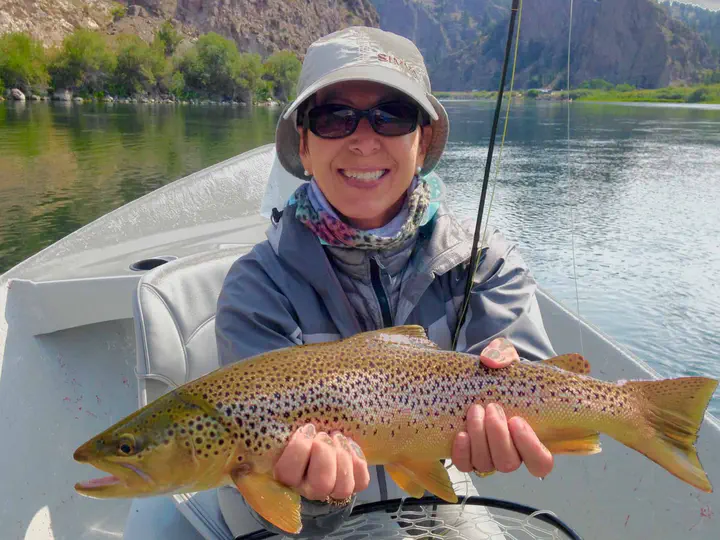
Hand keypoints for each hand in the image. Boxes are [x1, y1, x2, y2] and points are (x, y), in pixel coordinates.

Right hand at [274, 424, 370, 500]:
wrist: (322, 433)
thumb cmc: (299, 427)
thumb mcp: (282, 424)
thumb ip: (270, 423)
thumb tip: (252, 407)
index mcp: (285, 473)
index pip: (287, 474)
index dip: (299, 450)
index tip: (305, 428)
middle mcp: (307, 486)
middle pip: (320, 484)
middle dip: (325, 454)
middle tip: (323, 435)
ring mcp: (331, 488)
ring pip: (342, 487)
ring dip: (342, 456)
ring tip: (336, 436)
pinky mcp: (353, 484)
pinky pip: (360, 481)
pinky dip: (358, 459)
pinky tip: (349, 444)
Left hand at [451, 338, 553, 478]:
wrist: (476, 380)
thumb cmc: (500, 375)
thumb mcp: (505, 359)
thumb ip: (503, 355)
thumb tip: (491, 360)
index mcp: (531, 438)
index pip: (541, 462)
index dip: (531, 447)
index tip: (517, 420)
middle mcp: (511, 453)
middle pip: (509, 463)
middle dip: (498, 436)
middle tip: (491, 407)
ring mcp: (489, 457)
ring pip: (486, 464)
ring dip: (479, 438)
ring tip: (475, 409)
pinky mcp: (468, 456)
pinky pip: (465, 465)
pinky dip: (462, 452)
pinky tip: (460, 434)